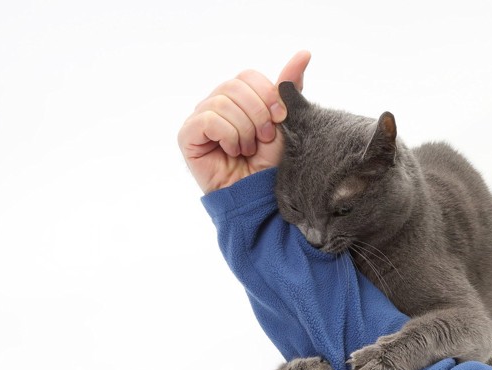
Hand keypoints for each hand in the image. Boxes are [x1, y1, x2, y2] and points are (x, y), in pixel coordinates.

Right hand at [178, 50, 311, 192]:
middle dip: (257, 113)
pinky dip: (228, 136)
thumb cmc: (267, 162)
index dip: (266, 95)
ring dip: (244, 129)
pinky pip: (208, 119)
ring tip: (247, 149)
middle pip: (234, 86)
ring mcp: (199, 118)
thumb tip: (303, 53)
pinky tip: (232, 151)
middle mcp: (215, 103)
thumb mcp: (283, 121)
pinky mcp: (187, 135)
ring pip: (222, 103)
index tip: (279, 119)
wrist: (255, 194)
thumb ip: (287, 88)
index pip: (248, 76)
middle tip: (263, 138)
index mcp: (236, 97)